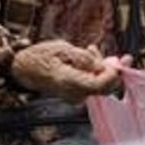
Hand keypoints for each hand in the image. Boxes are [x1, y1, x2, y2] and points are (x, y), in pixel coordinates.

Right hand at [10, 41, 130, 102]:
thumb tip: (101, 67)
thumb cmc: (40, 56)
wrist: (24, 69)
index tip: (120, 59)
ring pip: (101, 84)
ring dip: (102, 66)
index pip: (98, 85)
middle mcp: (74, 94)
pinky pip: (95, 83)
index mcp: (68, 82)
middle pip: (105, 87)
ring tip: (89, 49)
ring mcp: (76, 96)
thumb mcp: (61, 48)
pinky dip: (96, 70)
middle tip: (104, 49)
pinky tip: (88, 56)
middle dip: (112, 68)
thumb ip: (82, 58)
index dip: (113, 74)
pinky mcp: (78, 94)